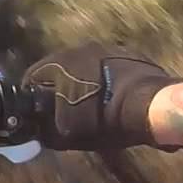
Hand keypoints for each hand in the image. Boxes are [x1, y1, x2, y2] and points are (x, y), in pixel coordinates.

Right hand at [22, 43, 180, 150]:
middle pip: (58, 70)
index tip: (37, 114)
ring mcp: (105, 48)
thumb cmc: (103, 119)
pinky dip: (106, 80)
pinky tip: (112, 98)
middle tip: (62, 111)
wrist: (151, 106)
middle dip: (58, 89)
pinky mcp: (128, 53)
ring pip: (83, 67)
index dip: (31, 98)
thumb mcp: (67, 134)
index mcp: (57, 63)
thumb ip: (46, 130)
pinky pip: (107, 67)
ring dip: (83, 82)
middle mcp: (77, 49)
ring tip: (90, 105)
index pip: (31, 78)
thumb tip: (39, 132)